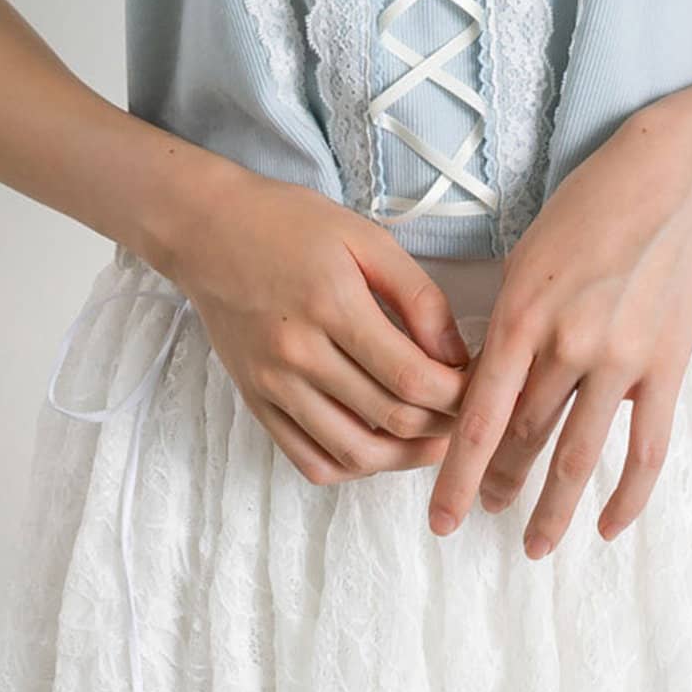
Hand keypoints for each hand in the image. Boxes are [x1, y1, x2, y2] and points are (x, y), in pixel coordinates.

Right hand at [168, 169, 473, 484]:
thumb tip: (456, 355)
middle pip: (390, 419)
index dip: (458, 394)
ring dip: (406, 457)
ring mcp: (273, 386)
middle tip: (469, 412)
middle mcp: (299, 355)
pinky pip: (310, 461)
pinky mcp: (257, 403)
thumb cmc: (292, 225)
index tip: (481, 383)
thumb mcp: (365, 238)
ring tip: (435, 438)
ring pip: (355, 454)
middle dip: (443, 425)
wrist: (210, 230)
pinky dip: (353, 467)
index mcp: (332, 305)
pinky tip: (379, 446)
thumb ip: (417, 296)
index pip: (411, 378)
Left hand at [425, 109, 691, 556]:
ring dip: (553, 507)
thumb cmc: (592, 206)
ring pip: (578, 455)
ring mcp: (620, 358)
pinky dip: (627, 496)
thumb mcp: (529, 256)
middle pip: (523, 438)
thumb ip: (511, 323)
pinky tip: (608, 525)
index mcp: (521, 313)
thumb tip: (490, 386)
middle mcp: (566, 343)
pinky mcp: (667, 365)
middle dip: (499, 484)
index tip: (440, 517)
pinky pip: (646, 449)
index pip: (478, 415)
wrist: (673, 176)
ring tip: (536, 541)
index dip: (456, 475)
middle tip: (486, 512)